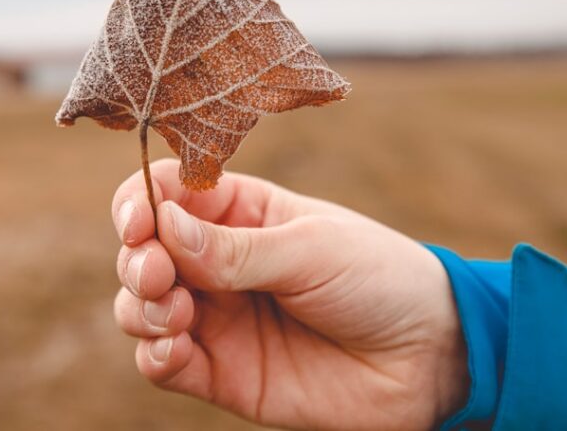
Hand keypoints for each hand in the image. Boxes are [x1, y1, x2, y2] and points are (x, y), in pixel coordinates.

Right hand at [111, 159, 467, 430]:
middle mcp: (218, 262)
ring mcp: (217, 317)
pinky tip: (175, 349)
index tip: (139, 222)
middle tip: (160, 275)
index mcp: (239, 212)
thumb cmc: (378, 279)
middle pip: (142, 251)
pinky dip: (153, 355)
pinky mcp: (221, 372)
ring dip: (140, 308)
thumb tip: (161, 226)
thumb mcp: (310, 248)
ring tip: (176, 313)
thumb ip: (234, 248)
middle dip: (138, 260)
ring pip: (141, 307)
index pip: (166, 193)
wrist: (429, 358)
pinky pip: (162, 364)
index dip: (138, 202)